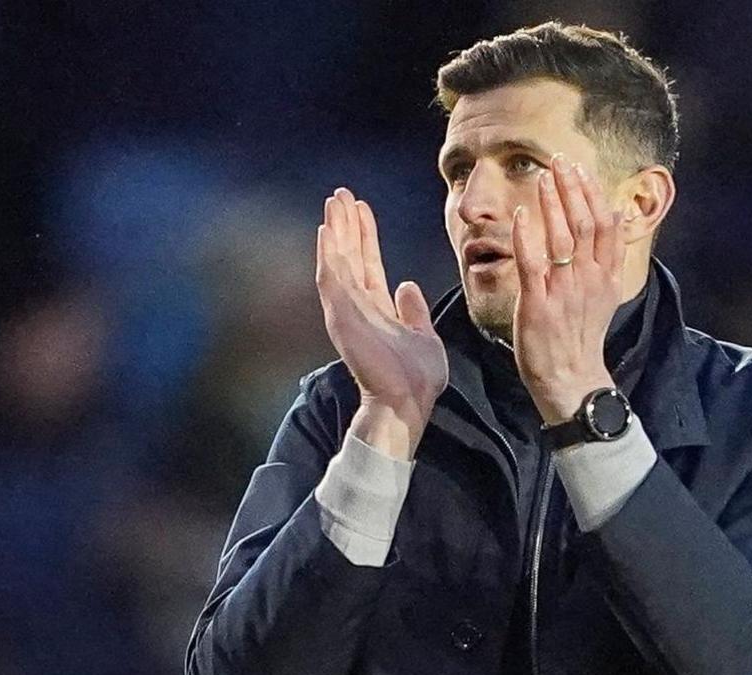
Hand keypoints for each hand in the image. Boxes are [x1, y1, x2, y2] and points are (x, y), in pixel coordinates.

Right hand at [316, 188, 447, 457]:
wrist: (408, 403)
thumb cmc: (416, 379)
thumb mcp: (423, 335)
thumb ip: (413, 311)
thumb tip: (408, 286)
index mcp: (377, 309)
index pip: (368, 263)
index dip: (365, 235)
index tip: (363, 209)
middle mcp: (358, 307)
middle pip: (349, 255)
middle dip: (346, 224)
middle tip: (342, 194)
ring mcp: (347, 311)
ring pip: (338, 260)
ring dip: (336, 229)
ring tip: (335, 199)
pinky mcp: (342, 316)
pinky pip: (332, 277)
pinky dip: (328, 252)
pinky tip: (327, 228)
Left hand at [508, 153, 625, 424]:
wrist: (570, 380)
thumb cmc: (580, 337)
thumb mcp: (604, 295)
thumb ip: (607, 258)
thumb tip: (616, 219)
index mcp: (606, 276)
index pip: (606, 224)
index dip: (593, 194)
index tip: (581, 169)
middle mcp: (589, 279)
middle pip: (585, 223)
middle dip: (572, 188)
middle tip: (560, 161)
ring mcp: (564, 291)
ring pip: (563, 237)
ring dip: (552, 203)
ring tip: (543, 176)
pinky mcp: (539, 304)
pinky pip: (533, 264)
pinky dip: (526, 237)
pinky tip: (519, 216)